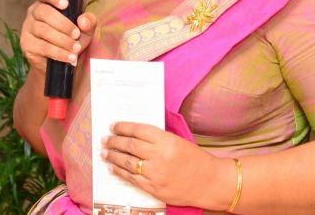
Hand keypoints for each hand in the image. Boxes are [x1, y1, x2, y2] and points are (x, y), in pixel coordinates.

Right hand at [19, 0, 96, 74]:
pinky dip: (59, 53)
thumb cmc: (71, 40)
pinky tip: (69, 57)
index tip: (65, 4)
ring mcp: (27, 28)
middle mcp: (34, 12)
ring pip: (44, 31)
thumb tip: (83, 20)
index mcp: (46, 2)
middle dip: (64, 24)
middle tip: (76, 34)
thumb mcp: (84, 30)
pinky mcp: (26, 45)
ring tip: (76, 48)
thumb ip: (89, 22)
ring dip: (63, 41)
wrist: (59, 64)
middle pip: (45, 12)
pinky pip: (42, 47)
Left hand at [102, 122, 232, 209]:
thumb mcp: (178, 141)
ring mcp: (155, 173)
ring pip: (127, 162)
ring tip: (104, 152)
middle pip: (129, 146)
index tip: (113, 126)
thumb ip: (158, 138)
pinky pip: (132, 179)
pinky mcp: (153, 188)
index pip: (138, 130)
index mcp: (166, 140)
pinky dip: (120, 172)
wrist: (209, 182)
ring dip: (113, 156)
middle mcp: (159, 156)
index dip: (123, 127)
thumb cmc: (196, 159)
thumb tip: (135, 134)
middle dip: (114, 141)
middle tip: (105, 139)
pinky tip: (113, 168)